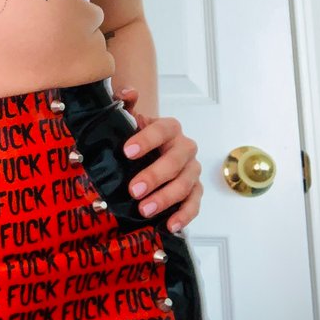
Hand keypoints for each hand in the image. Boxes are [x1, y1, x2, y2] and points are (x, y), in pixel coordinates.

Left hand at [112, 85, 202, 232]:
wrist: (152, 151)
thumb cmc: (137, 136)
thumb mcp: (128, 118)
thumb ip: (124, 103)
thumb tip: (127, 93)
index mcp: (169, 128)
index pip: (162, 129)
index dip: (146, 139)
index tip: (126, 151)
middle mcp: (184, 148)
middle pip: (174, 161)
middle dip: (154, 176)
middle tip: (133, 190)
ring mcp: (192, 170)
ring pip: (185, 184)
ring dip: (165, 198)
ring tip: (144, 210)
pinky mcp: (195, 191)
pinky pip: (194, 204)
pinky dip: (184, 215)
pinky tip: (170, 225)